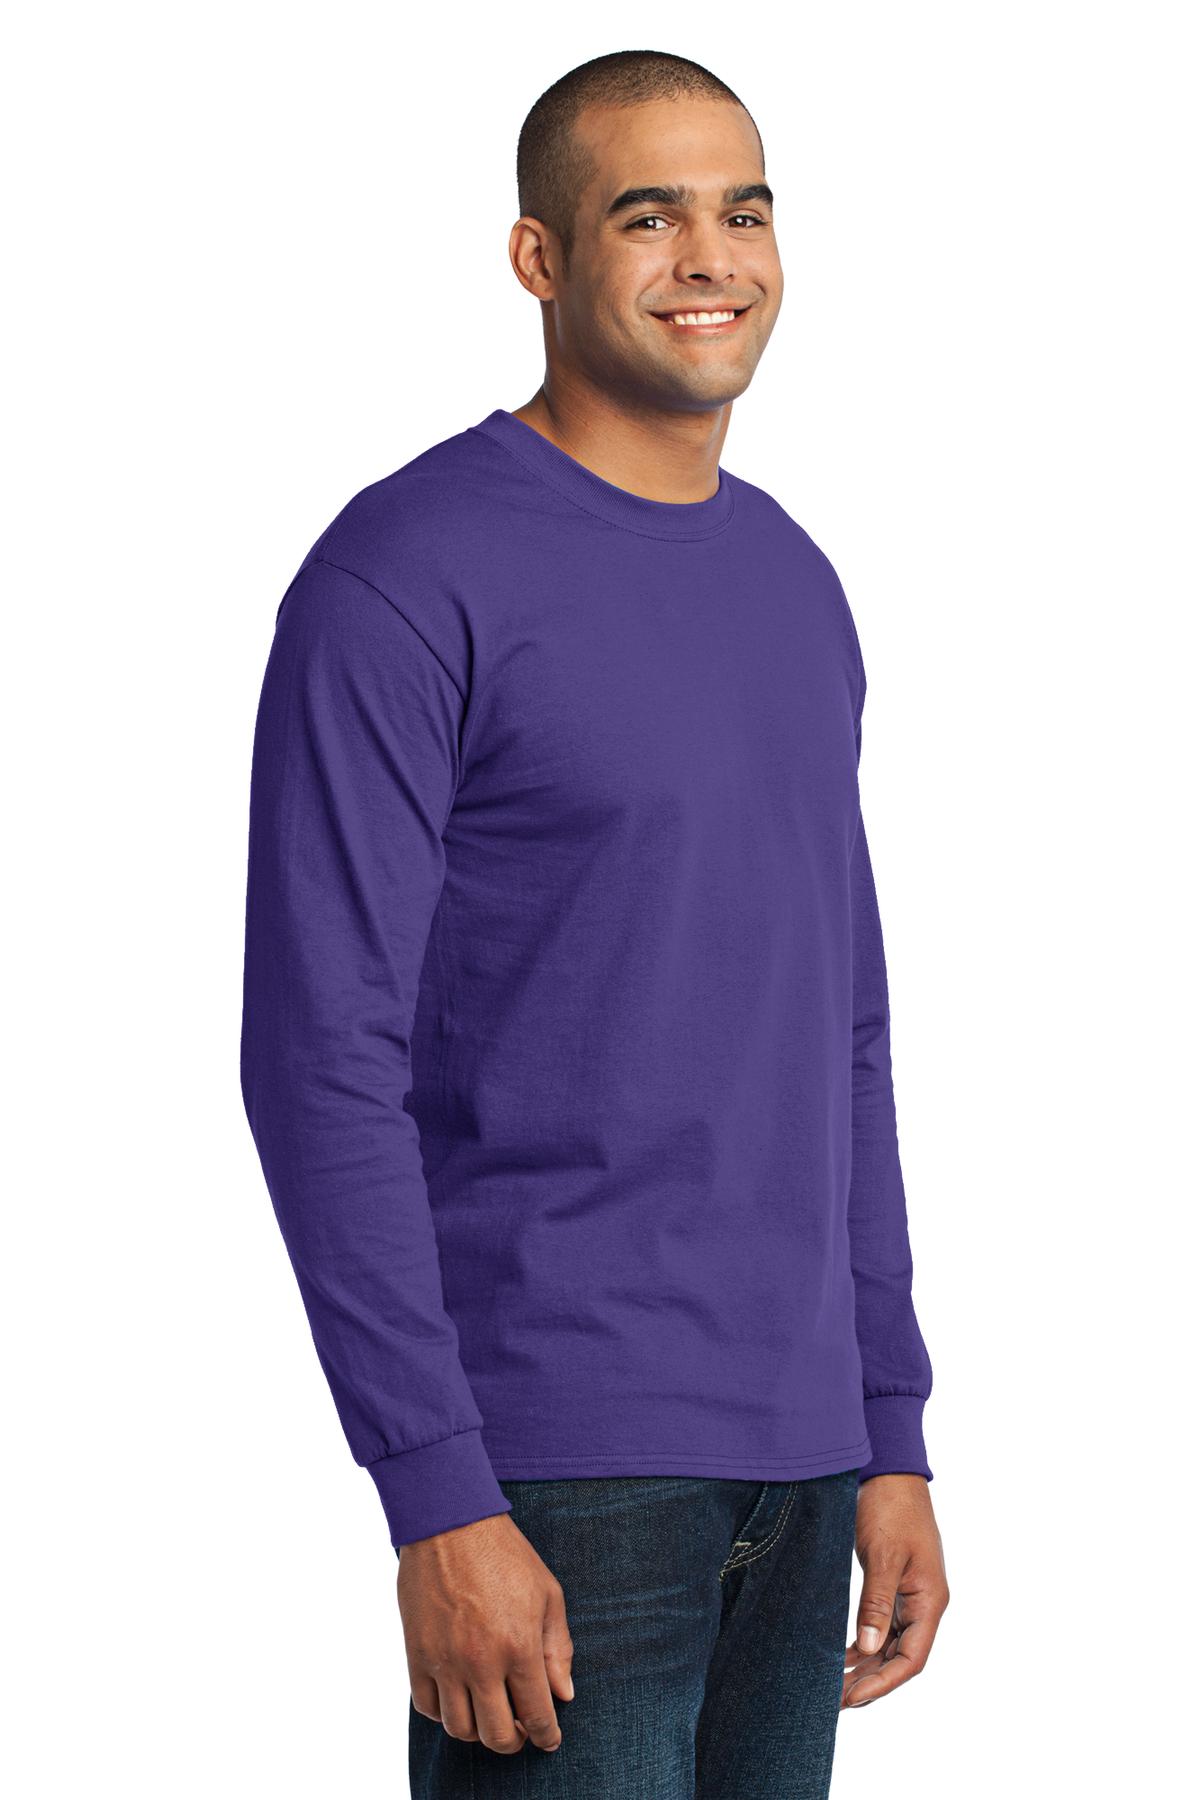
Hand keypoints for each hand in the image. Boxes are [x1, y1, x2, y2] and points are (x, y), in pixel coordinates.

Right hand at [398, 1512, 573, 1754]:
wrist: (450, 1522)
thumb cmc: (504, 1553)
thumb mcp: (547, 1593)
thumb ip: (558, 1648)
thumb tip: (564, 1694)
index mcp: (519, 1646)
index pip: (537, 1715)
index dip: (546, 1736)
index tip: (549, 1740)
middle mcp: (481, 1662)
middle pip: (497, 1735)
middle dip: (515, 1742)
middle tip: (520, 1730)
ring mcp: (445, 1661)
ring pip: (460, 1729)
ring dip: (478, 1732)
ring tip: (489, 1715)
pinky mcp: (417, 1654)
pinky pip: (427, 1707)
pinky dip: (444, 1713)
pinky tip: (458, 1698)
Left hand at [842, 1473, 948, 1708]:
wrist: (889, 1470)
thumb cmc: (891, 1507)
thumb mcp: (883, 1556)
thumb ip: (877, 1603)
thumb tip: (870, 1649)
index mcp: (930, 1600)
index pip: (911, 1658)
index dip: (882, 1683)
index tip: (852, 1698)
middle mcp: (924, 1603)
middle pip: (901, 1657)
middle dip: (871, 1681)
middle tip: (835, 1700)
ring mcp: (910, 1594)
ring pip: (891, 1644)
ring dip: (867, 1665)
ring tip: (835, 1685)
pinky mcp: (894, 1583)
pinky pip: (883, 1625)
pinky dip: (865, 1643)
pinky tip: (843, 1654)